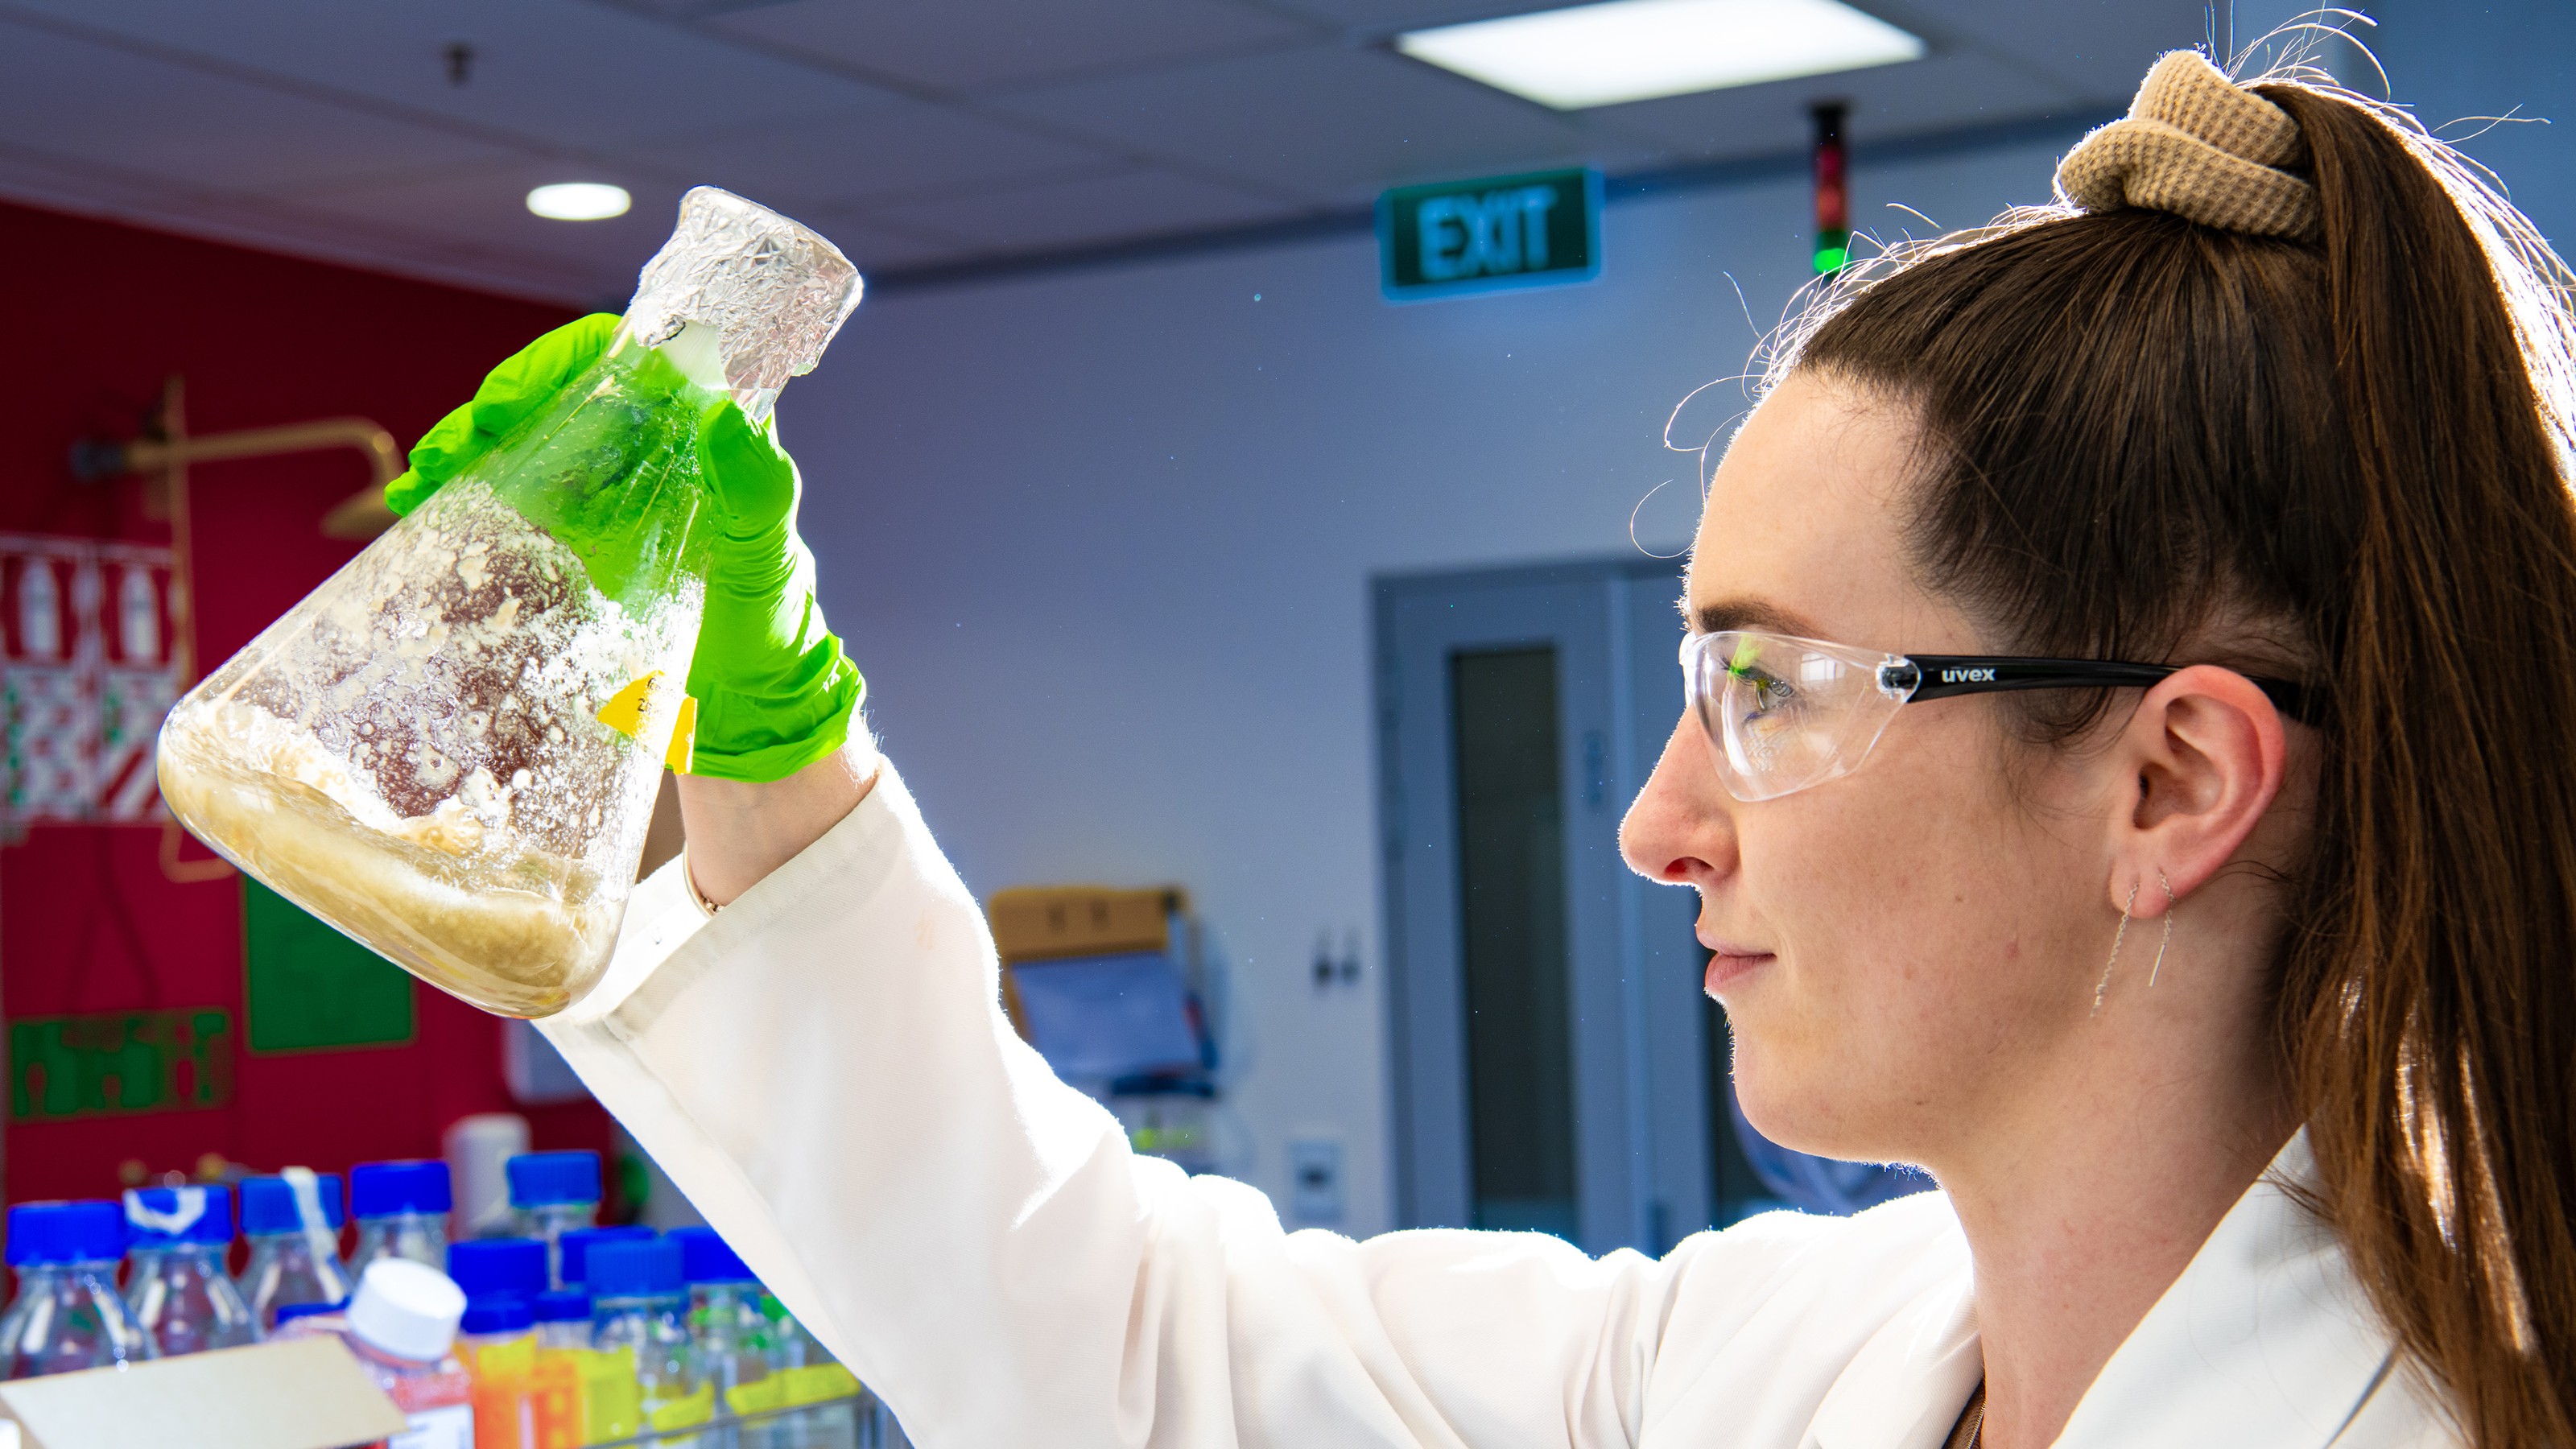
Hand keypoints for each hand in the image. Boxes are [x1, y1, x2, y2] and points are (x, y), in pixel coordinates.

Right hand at [389, 316, 864, 784]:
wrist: (750, 712)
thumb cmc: (773, 631)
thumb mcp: (768, 564)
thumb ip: (757, 494)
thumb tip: (725, 417)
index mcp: (702, 434)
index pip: (630, 358)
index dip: (562, 362)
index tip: (509, 403)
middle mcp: (652, 450)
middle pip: (561, 396)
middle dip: (492, 411)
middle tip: (446, 450)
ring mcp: (610, 494)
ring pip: (527, 442)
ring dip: (467, 449)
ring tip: (422, 481)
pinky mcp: (578, 540)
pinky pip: (515, 498)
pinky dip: (467, 494)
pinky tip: (424, 508)